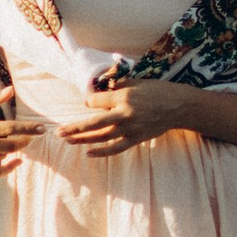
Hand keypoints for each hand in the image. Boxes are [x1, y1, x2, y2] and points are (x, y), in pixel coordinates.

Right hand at [0, 90, 31, 178]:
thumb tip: (11, 91)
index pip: (10, 129)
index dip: (28, 129)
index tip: (42, 129)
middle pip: (12, 146)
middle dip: (25, 140)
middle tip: (32, 135)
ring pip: (4, 157)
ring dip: (12, 149)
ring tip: (12, 140)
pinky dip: (9, 168)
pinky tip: (17, 160)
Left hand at [55, 80, 188, 157]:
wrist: (178, 106)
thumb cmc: (157, 91)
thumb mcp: (136, 82)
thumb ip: (117, 88)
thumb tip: (99, 94)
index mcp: (123, 97)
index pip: (96, 102)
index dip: (89, 102)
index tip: (89, 102)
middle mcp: (124, 114)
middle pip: (93, 123)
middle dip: (74, 128)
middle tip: (58, 132)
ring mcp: (130, 129)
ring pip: (101, 137)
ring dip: (82, 140)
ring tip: (67, 141)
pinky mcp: (136, 139)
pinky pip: (115, 148)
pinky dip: (102, 152)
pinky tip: (88, 153)